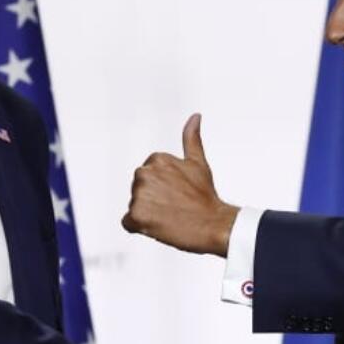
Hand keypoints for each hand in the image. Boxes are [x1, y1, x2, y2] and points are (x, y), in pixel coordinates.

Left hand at [122, 113, 239, 256]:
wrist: (214, 224)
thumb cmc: (206, 197)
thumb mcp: (198, 163)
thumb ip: (191, 138)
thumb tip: (195, 116)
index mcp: (156, 159)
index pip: (148, 178)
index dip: (163, 190)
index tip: (178, 195)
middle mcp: (144, 174)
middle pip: (138, 191)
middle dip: (153, 201)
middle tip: (175, 207)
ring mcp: (139, 195)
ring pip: (135, 207)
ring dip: (148, 214)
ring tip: (170, 216)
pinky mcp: (136, 216)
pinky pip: (129, 223)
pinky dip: (141, 227)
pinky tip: (159, 226)